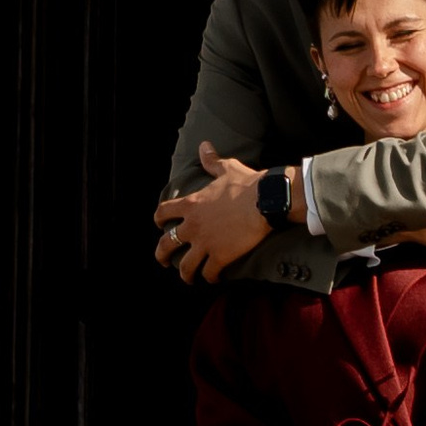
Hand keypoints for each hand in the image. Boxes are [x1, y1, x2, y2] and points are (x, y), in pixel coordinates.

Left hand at [154, 145, 284, 283]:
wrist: (266, 200)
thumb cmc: (247, 183)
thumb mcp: (226, 168)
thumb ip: (212, 161)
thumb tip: (204, 146)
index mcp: (191, 204)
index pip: (163, 213)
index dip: (159, 220)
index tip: (160, 225)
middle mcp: (193, 226)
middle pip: (166, 244)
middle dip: (161, 255)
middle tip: (162, 261)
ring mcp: (205, 243)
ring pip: (185, 266)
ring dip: (185, 274)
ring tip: (188, 278)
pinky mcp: (221, 257)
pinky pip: (209, 273)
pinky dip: (209, 278)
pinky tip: (213, 279)